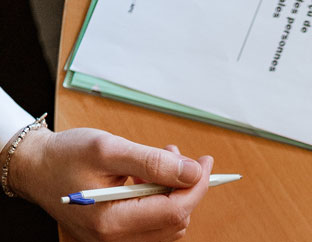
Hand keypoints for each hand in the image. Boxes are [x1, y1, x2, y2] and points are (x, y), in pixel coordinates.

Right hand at [6, 127, 212, 240]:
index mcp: (111, 221)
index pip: (175, 211)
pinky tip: (149, 175)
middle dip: (185, 185)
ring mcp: (114, 239)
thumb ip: (153, 162)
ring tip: (161, 160)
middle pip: (176, 220)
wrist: (36, 167)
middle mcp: (113, 238)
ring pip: (169, 223)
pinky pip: (154, 222)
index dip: (197, 186)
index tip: (205, 161)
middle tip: (174, 154)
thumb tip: (192, 172)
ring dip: (174, 190)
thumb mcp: (110, 149)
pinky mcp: (116, 232)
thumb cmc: (66, 156)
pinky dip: (160, 197)